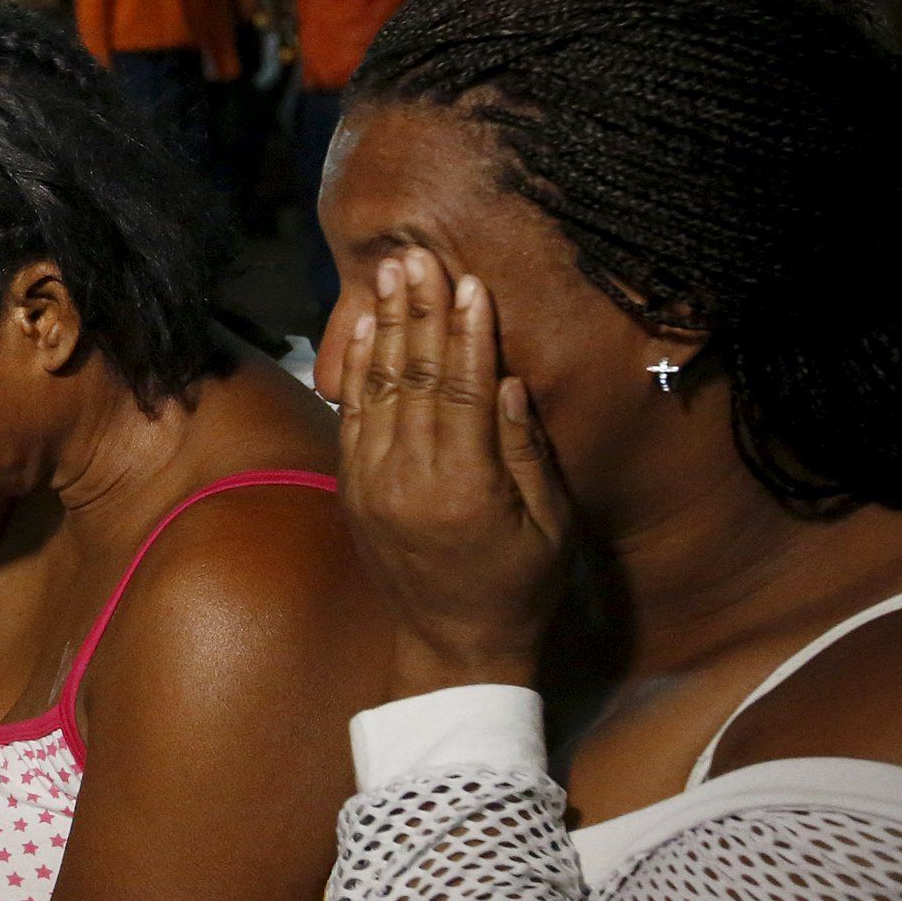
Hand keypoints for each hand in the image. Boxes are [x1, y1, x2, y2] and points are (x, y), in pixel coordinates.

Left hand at [333, 248, 570, 695]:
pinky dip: (358, 369)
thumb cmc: (521, 585)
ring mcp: (372, 484)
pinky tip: (364, 330)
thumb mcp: (549, 523)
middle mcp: (408, 480)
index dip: (466, 333)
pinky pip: (352, 416)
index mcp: (465, 488)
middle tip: (417, 256)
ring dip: (384, 327)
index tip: (471, 282)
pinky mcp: (352, 488)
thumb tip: (505, 377)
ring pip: (377, 388)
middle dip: (417, 311)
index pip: (462, 389)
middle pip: (414, 377)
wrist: (453, 645)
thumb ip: (525, 449)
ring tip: (389, 275)